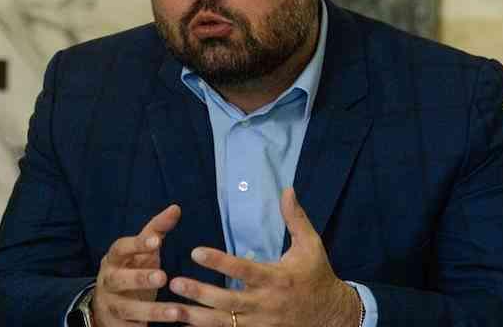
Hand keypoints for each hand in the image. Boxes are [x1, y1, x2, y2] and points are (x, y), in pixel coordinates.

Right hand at [91, 204, 185, 325]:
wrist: (106, 306)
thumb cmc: (130, 271)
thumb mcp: (142, 252)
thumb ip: (156, 231)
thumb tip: (176, 208)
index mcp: (114, 259)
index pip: (120, 248)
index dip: (136, 245)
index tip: (157, 242)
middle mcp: (108, 282)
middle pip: (119, 280)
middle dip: (139, 278)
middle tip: (162, 277)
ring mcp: (110, 306)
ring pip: (127, 309)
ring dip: (151, 311)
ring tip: (176, 312)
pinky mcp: (115, 326)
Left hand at [168, 188, 360, 326]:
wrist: (331, 315)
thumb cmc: (317, 275)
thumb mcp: (311, 244)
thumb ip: (295, 218)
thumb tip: (286, 189)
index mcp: (277, 278)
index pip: (243, 269)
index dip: (219, 261)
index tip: (195, 251)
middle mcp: (266, 303)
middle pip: (227, 300)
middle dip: (199, 292)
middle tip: (173, 281)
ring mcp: (260, 324)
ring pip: (223, 324)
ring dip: (195, 317)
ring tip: (171, 309)